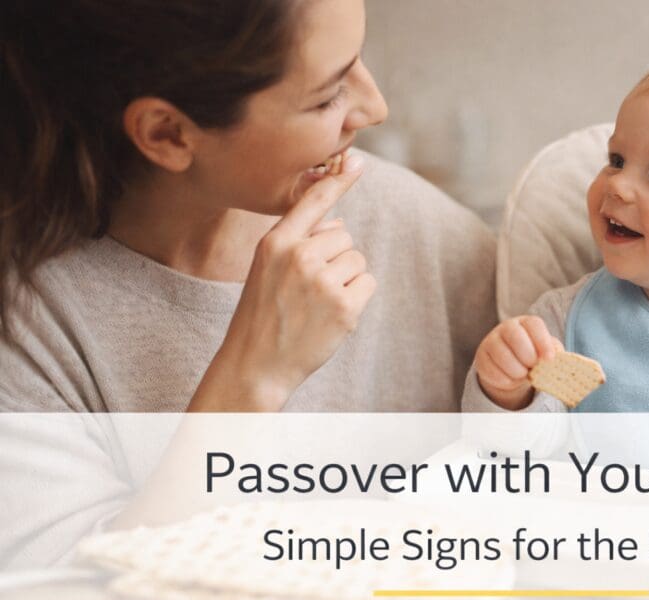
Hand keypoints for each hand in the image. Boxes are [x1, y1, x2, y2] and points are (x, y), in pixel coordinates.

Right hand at [191, 154, 375, 410]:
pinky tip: (332, 316)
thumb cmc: (263, 313)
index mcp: (276, 242)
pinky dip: (357, 299)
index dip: (337, 180)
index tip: (356, 161)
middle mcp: (299, 256)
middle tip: (308, 290)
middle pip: (344, 236)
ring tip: (317, 304)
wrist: (256, 364)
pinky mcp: (345, 306)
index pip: (313, 201)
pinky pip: (368, 283)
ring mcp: (323, 282)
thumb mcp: (267, 269)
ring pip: (357, 260)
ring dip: (346, 280)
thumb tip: (340, 223)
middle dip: (336, 259)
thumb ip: (299, 242)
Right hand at [474, 316, 561, 409]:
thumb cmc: (533, 356)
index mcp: (526, 323)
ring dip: (517, 371)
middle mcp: (506, 327)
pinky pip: (492, 371)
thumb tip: (559, 359)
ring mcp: (491, 341)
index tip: (549, 359)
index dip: (542, 341)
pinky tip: (511, 379)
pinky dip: (506, 381)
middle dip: (528, 356)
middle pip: (516, 337)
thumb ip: (554, 352)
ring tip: (523, 374)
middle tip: (533, 367)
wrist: (511, 368)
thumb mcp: (546, 352)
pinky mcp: (481, 358)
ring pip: (503, 356)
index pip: (534, 324)